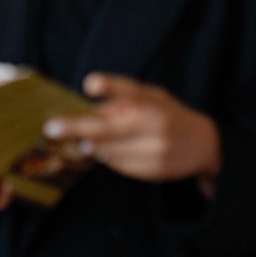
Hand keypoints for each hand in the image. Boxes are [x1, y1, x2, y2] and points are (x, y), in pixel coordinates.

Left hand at [43, 73, 220, 184]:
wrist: (204, 144)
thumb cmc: (167, 113)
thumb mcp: (150, 95)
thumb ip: (122, 95)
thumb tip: (88, 103)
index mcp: (150, 102)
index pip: (127, 90)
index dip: (109, 86)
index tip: (90, 85)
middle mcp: (154, 125)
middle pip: (108, 129)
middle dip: (76, 128)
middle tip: (51, 128)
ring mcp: (155, 150)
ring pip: (108, 151)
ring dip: (92, 145)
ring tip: (87, 139)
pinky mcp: (154, 171)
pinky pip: (118, 166)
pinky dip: (109, 158)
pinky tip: (113, 150)